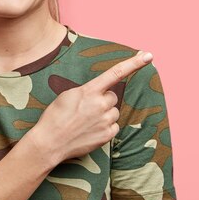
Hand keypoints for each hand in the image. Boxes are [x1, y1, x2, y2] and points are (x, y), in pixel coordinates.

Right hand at [29, 51, 153, 163]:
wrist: (49, 143)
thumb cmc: (55, 117)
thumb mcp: (68, 95)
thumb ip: (87, 91)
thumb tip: (99, 92)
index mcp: (90, 91)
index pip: (116, 73)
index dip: (134, 63)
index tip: (149, 56)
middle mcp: (100, 104)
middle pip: (113, 97)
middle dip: (104, 100)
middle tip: (87, 109)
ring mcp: (105, 121)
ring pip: (114, 112)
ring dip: (105, 114)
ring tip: (87, 121)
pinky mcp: (107, 135)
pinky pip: (114, 126)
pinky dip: (106, 127)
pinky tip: (91, 130)